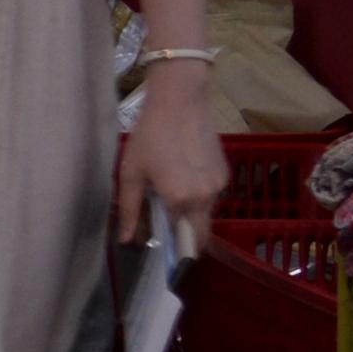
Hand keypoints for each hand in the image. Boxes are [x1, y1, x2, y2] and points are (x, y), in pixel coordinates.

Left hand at [116, 64, 227, 255]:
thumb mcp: (131, 173)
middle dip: (185, 239)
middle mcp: (206, 198)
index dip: (171, 246)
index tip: (160, 249)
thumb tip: (127, 241)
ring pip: (207, 215)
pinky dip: (199, 198)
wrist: (180, 102)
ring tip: (168, 197)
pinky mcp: (225, 173)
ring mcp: (219, 186)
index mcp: (181, 200)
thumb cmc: (150, 136)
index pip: (181, 240)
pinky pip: (212, 197)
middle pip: (200, 233)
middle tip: (164, 229)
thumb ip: (130, 210)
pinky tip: (182, 180)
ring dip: (190, 216)